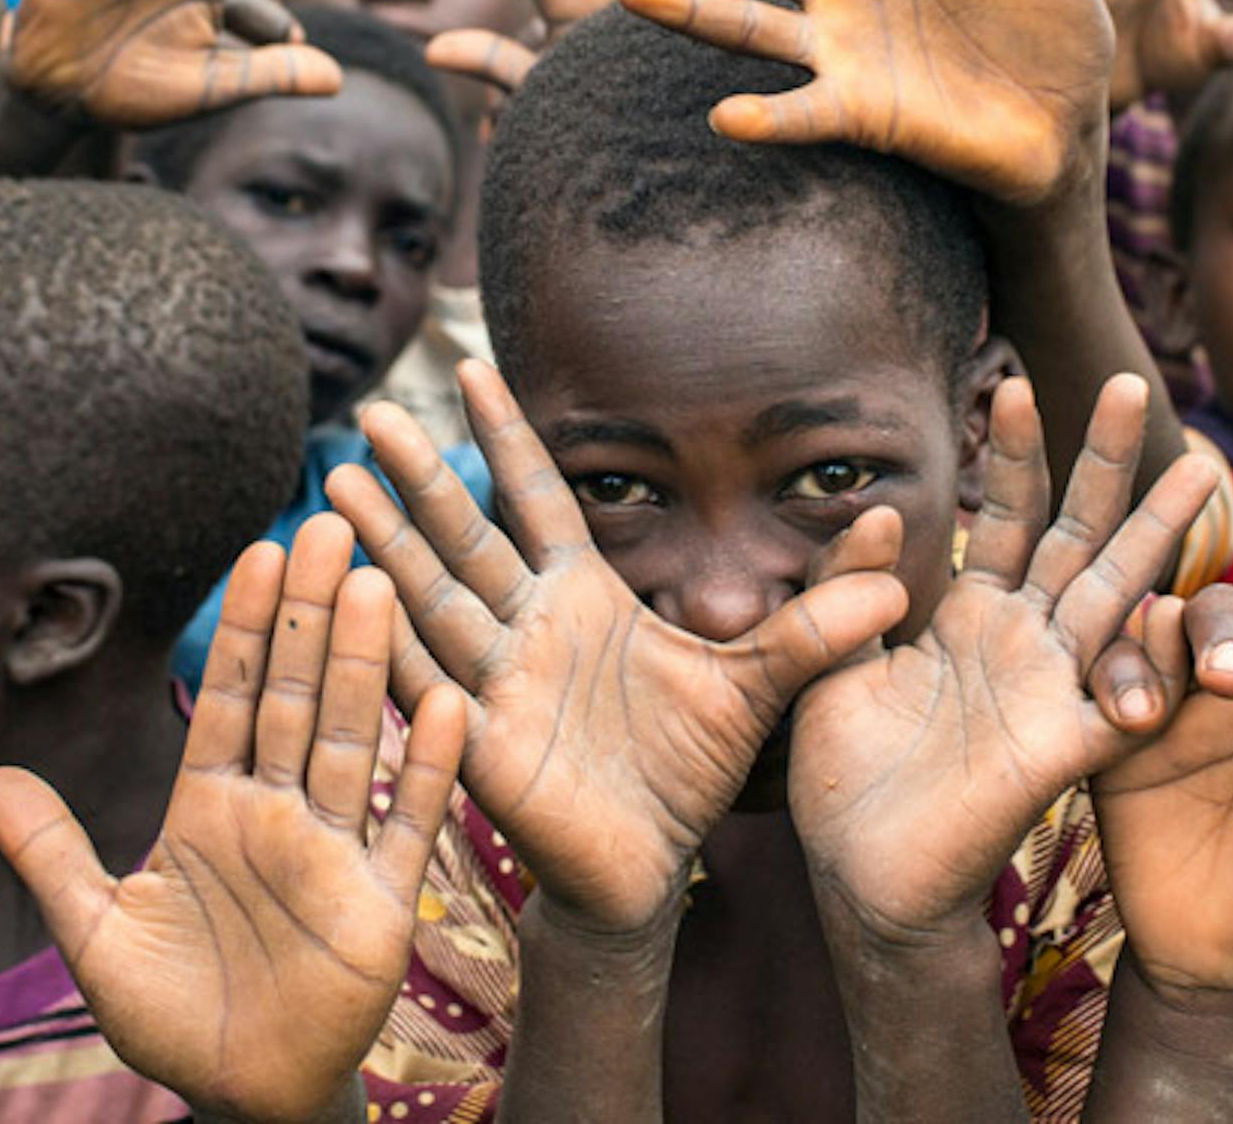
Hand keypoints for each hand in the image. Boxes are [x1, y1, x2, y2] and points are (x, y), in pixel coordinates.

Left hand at [0, 517, 465, 1123]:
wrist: (240, 1097)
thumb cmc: (169, 1016)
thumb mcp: (93, 932)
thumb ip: (49, 854)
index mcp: (212, 809)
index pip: (233, 699)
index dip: (247, 628)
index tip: (261, 551)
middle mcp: (279, 814)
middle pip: (299, 697)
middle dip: (312, 616)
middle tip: (329, 527)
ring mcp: (335, 853)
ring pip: (354, 741)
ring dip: (366, 666)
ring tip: (378, 586)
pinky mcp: (382, 904)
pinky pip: (408, 824)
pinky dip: (429, 767)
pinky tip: (446, 702)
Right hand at [326, 362, 910, 937]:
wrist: (652, 869)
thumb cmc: (690, 768)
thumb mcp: (760, 680)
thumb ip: (818, 616)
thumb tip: (896, 545)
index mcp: (582, 595)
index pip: (537, 495)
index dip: (506, 432)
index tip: (472, 363)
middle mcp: (526, 625)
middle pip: (464, 533)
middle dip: (419, 475)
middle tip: (372, 413)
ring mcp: (495, 679)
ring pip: (429, 597)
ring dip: (384, 544)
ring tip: (335, 484)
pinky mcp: (481, 740)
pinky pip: (428, 683)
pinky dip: (391, 646)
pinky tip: (356, 601)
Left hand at [793, 376, 1232, 943]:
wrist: (862, 880)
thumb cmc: (845, 774)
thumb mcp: (828, 657)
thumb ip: (848, 586)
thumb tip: (879, 507)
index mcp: (973, 617)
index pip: (1004, 516)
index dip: (1012, 454)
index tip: (1012, 381)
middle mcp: (1026, 642)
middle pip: (1081, 535)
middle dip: (1108, 462)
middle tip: (1135, 381)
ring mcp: (1055, 691)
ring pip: (1121, 597)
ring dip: (1160, 535)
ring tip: (1202, 468)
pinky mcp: (1067, 751)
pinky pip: (1128, 699)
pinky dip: (1160, 659)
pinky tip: (1188, 609)